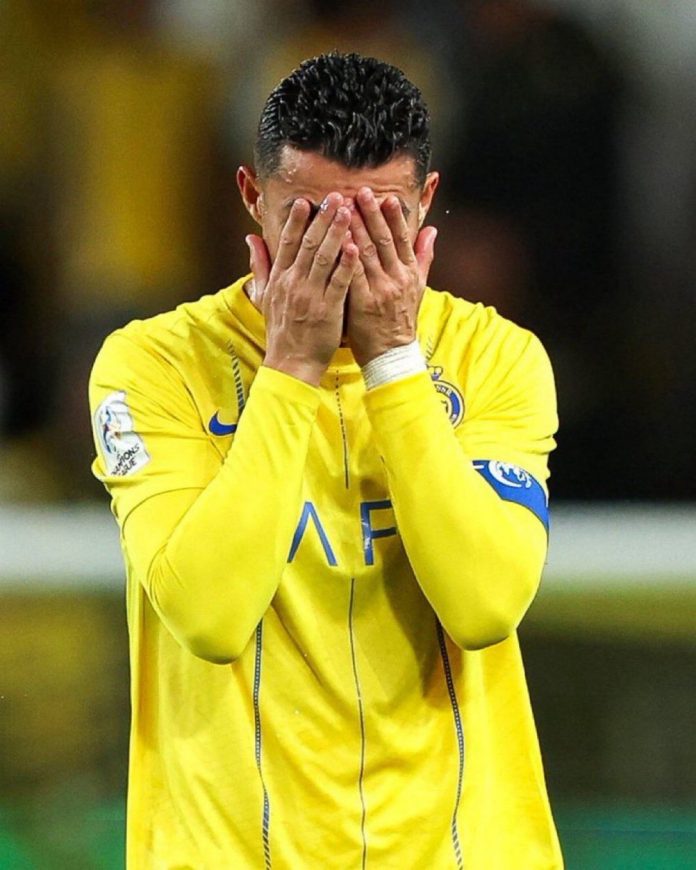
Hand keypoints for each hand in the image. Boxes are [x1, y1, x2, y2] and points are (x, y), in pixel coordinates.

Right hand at [247, 194, 358, 385]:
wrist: (290, 363)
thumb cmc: (281, 330)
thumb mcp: (264, 296)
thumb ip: (260, 265)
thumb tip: (250, 238)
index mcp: (280, 279)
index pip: (288, 243)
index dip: (297, 220)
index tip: (306, 201)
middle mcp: (293, 284)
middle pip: (309, 244)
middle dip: (322, 218)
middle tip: (335, 196)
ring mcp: (310, 296)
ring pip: (325, 258)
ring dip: (337, 232)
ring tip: (348, 212)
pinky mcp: (328, 310)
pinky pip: (338, 283)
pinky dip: (347, 264)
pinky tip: (356, 246)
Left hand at [346, 187, 436, 366]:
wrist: (392, 355)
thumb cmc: (401, 321)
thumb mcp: (419, 288)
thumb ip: (424, 257)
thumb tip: (432, 230)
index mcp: (409, 273)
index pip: (403, 239)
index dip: (394, 217)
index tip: (386, 196)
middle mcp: (397, 279)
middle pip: (384, 240)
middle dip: (372, 214)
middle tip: (361, 191)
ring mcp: (380, 290)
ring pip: (367, 253)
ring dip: (356, 228)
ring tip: (345, 208)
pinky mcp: (363, 302)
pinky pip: (354, 275)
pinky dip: (347, 257)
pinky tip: (338, 240)